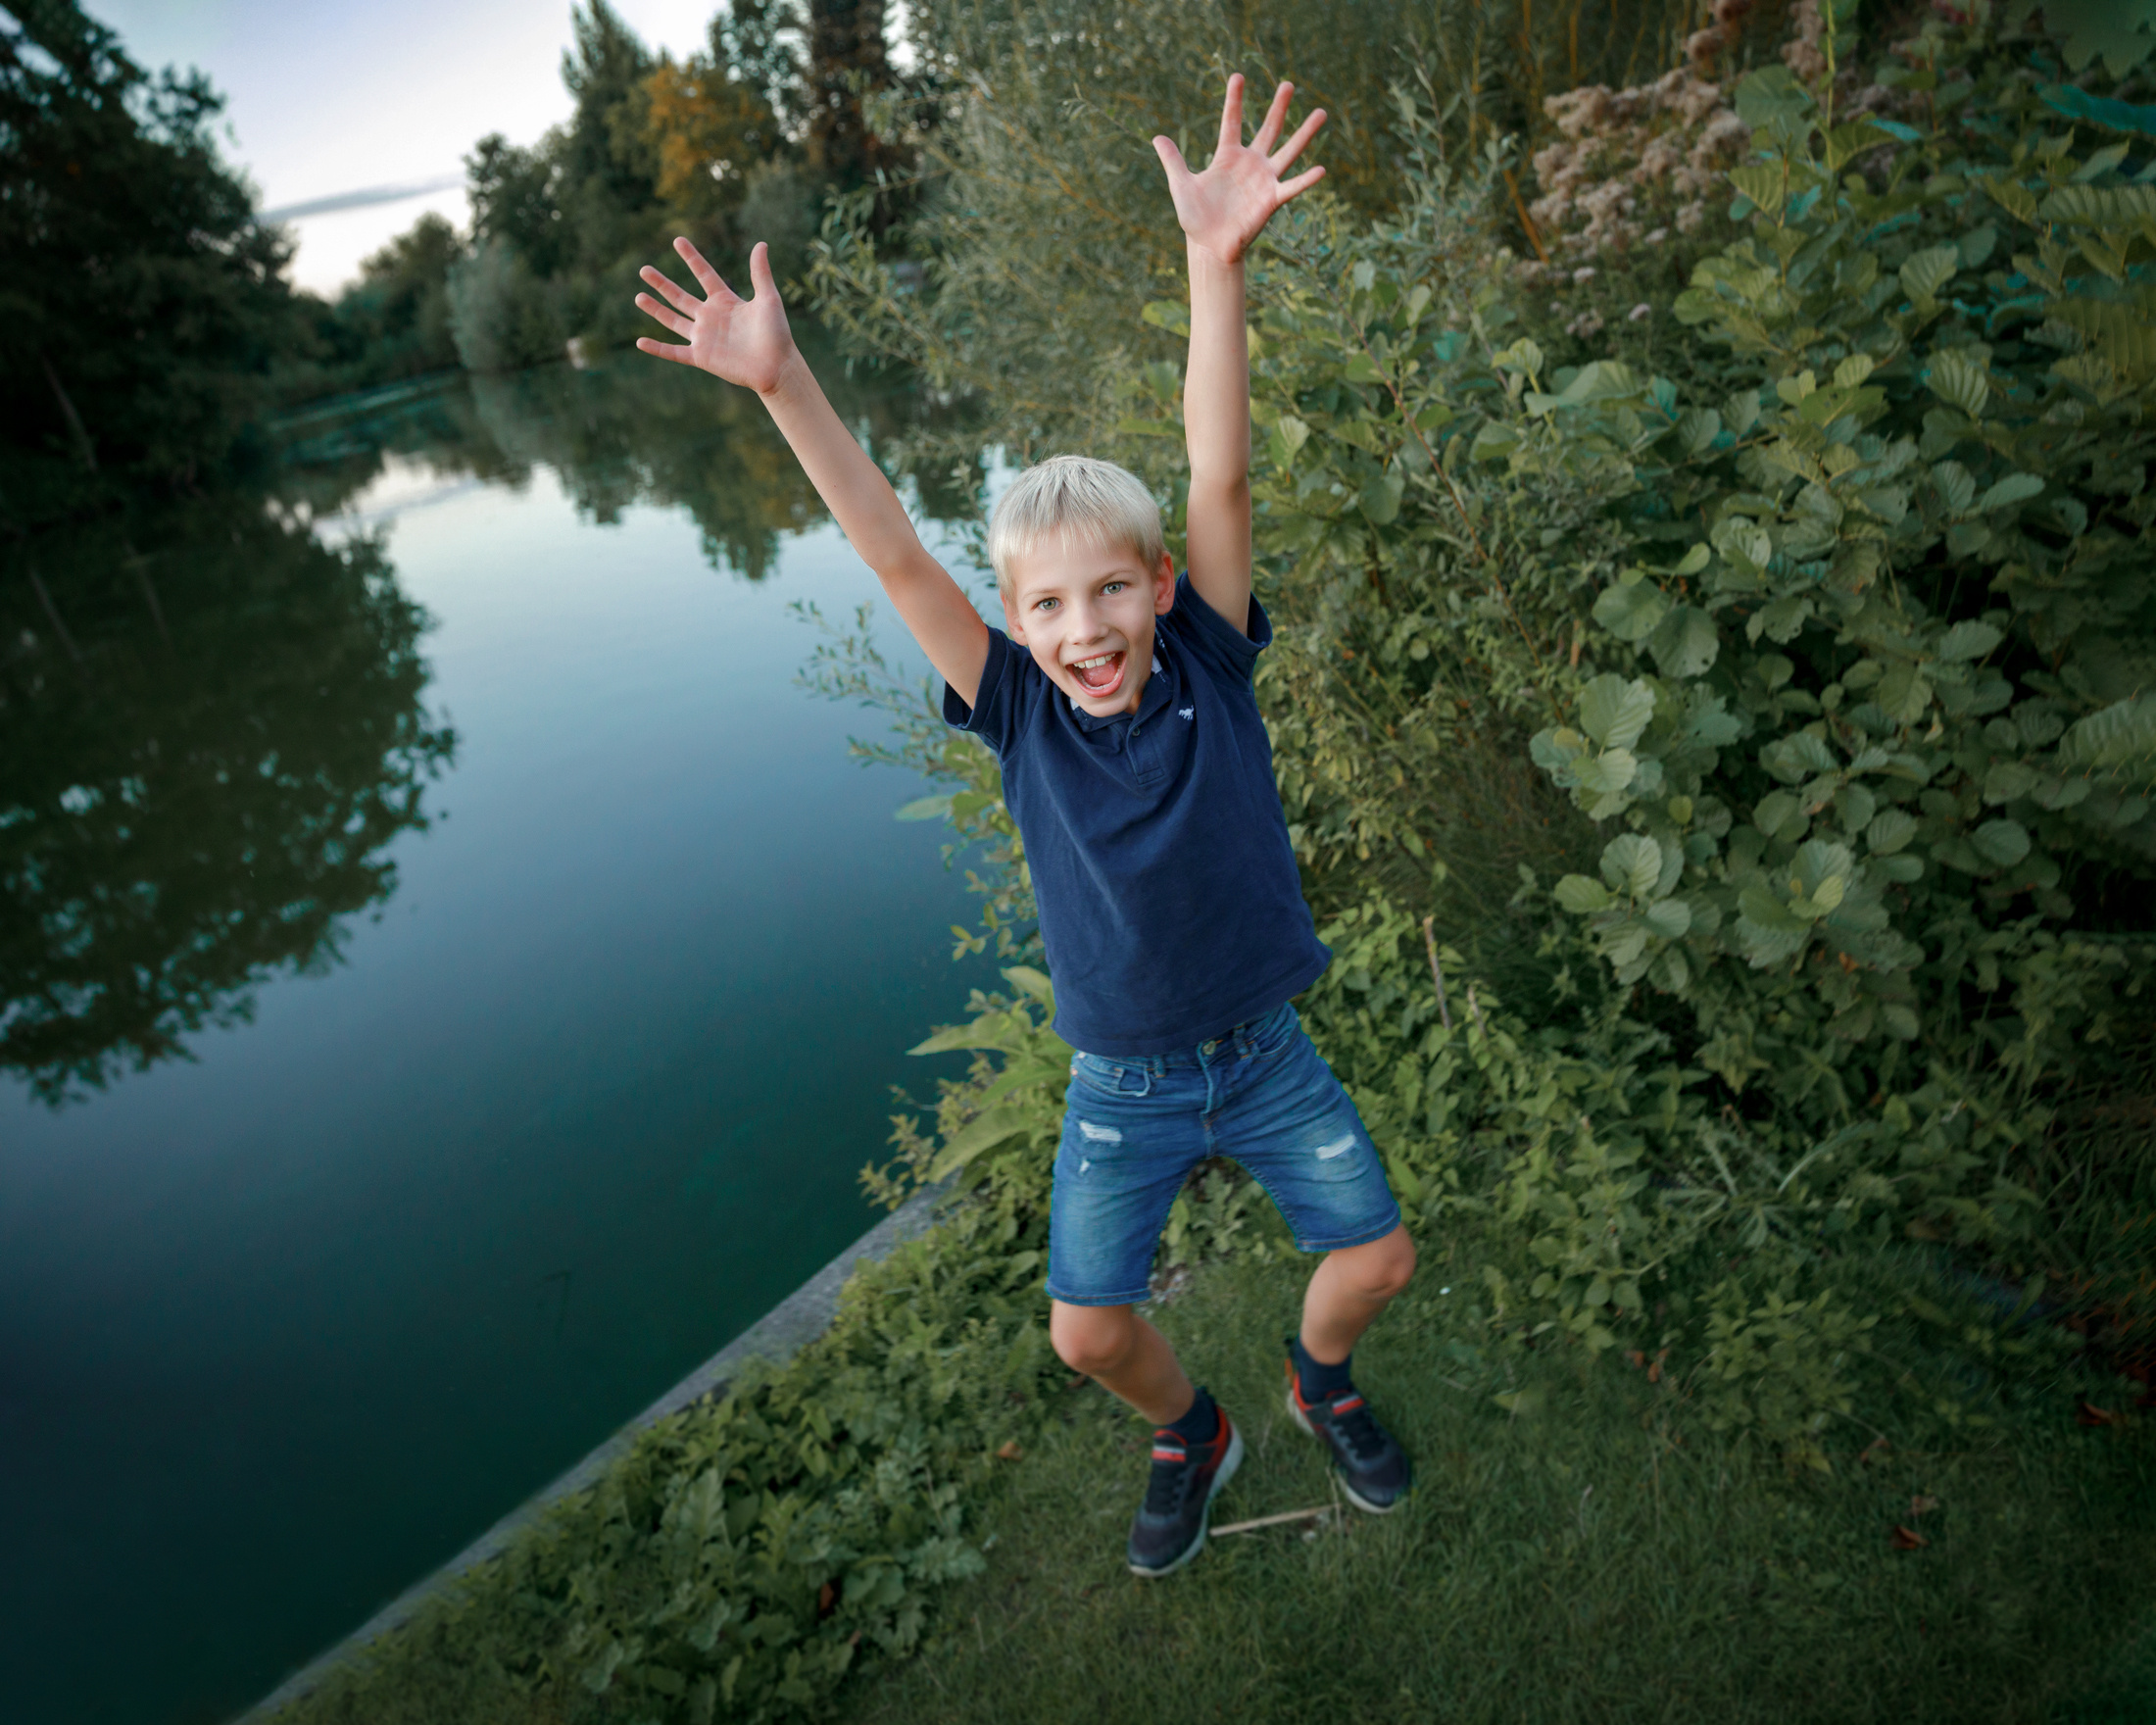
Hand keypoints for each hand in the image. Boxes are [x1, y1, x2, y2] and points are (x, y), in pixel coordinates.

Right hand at [634, 238, 794, 393]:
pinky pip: (674, 352)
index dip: (691, 258)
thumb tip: (761, 243)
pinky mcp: (701, 357)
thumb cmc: (777, 334)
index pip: (704, 274)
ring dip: (655, 309)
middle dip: (662, 283)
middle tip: (644, 269)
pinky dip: (657, 348)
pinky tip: (640, 341)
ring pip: (673, 320)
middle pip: (680, 296)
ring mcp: (704, 337)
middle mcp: (711, 317)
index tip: (677, 240)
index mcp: (725, 301)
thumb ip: (760, 273)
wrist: (777, 367)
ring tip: (638, 297)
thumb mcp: (769, 298)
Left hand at [1153, 75, 1325, 265]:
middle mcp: (1250, 163)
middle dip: (1278, 107)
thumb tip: (1156, 137)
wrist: (1209, 246)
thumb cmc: (1196, 217)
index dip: (1234, 100)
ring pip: (1288, 151)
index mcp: (1227, 156)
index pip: (1231, 121)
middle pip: (1268, 129)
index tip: (1238, 76)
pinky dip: (1306, 180)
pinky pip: (1291, 187)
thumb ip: (1173, 161)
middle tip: (1289, 84)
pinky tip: (1321, 169)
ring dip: (1304, 133)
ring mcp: (1263, 180)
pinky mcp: (1271, 200)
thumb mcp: (1181, 185)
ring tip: (1321, 113)